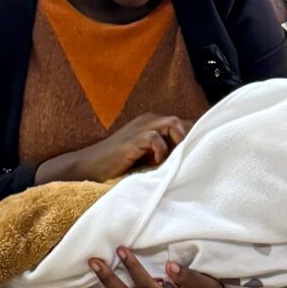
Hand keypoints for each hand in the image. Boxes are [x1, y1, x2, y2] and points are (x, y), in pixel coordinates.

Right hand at [56, 115, 187, 182]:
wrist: (90, 166)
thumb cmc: (119, 164)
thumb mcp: (147, 156)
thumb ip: (164, 152)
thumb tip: (188, 158)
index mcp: (153, 123)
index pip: (183, 123)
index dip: (193, 138)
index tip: (196, 154)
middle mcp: (149, 121)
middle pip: (182, 121)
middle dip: (189, 139)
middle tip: (187, 159)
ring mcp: (140, 128)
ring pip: (172, 123)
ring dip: (178, 141)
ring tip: (173, 159)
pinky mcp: (133, 140)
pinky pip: (155, 138)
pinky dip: (160, 150)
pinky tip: (155, 163)